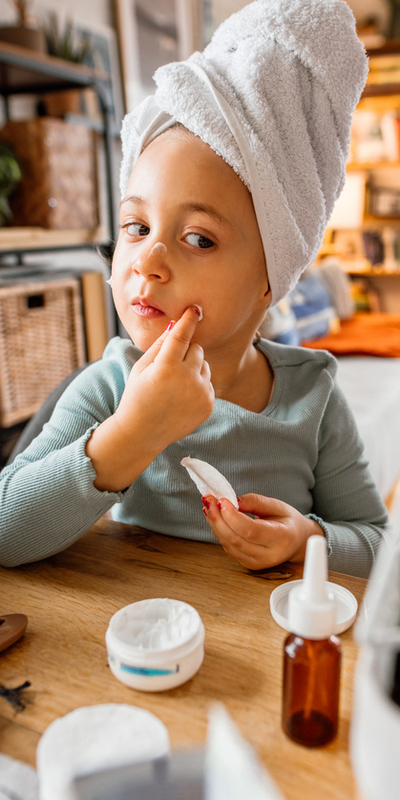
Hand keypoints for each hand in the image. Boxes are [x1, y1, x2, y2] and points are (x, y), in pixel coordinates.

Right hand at [116, 306, 213, 449]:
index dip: (188, 321)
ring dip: (193, 368)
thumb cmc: (137, 396)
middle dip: (186, 351)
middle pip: (197, 349)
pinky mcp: (209, 404)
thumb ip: (158, 345)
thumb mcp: (140, 368)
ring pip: (204, 365)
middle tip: (170, 365)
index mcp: (166, 368)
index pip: (182, 336)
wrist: (142, 433)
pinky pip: (208, 383)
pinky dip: (198, 384)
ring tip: (175, 384)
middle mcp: (187, 379)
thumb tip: (175, 325)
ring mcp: (201, 393)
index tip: (195, 309)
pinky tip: (182, 396)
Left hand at [202, 493, 323, 569]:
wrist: (296, 542)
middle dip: (218, 518)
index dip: (232, 516)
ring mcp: (258, 563)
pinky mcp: (248, 564)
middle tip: (208, 499)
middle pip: (236, 539)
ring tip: (208, 505)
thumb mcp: (277, 506)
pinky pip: (229, 548)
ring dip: (215, 524)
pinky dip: (219, 532)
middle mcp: (269, 555)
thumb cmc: (287, 521)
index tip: (221, 500)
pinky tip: (214, 517)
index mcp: (282, 538)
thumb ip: (256, 502)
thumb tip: (233, 500)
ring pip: (229, 545)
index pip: (251, 531)